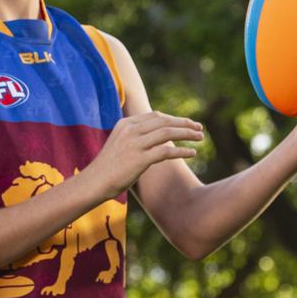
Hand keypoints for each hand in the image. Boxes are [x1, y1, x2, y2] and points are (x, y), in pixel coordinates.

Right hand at [86, 111, 203, 196]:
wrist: (95, 182)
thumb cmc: (109, 166)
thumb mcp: (120, 143)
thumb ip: (136, 136)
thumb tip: (158, 135)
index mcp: (125, 124)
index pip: (156, 116)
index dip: (174, 118)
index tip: (187, 124)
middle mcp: (130, 130)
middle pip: (164, 121)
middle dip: (184, 124)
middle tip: (200, 128)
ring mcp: (135, 144)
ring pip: (168, 133)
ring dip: (187, 134)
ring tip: (200, 138)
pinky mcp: (140, 159)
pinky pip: (166, 151)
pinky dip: (182, 151)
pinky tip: (193, 153)